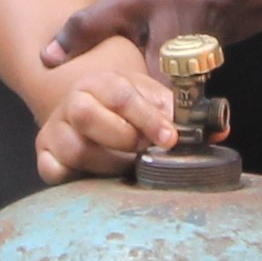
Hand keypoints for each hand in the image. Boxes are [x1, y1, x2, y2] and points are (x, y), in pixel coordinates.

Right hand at [31, 40, 177, 183]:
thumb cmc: (127, 110)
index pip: (120, 95)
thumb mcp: (152, 101)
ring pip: (74, 149)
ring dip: (108, 163)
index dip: (147, 118)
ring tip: (127, 164)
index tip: (169, 139)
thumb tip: (216, 131)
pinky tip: (98, 176)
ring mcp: (54, 130)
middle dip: (123, 137)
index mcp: (99, 82)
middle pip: (86, 115)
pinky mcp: (44, 156)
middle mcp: (71, 102)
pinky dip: (75, 177)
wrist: (91, 111)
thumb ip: (180, 115)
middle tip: (144, 150)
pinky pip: (52, 171)